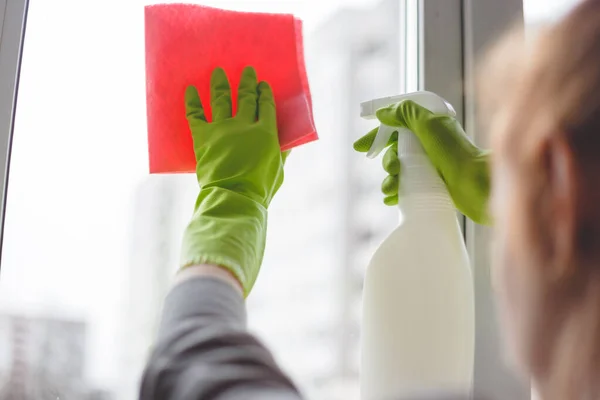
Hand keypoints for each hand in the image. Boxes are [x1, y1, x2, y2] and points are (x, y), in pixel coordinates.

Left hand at [180, 66, 287, 295]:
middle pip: (245, 97)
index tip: (263, 84)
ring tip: (218, 72)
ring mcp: (223, 128)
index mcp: (265, 133)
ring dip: (220, 83)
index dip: (265, 93)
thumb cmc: (260, 189)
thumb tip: (288, 144)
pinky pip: (195, 114)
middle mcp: (244, 125)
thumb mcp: (278, 171)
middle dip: (247, 82)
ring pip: (221, 99)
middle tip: (246, 71)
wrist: (233, 198)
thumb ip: (282, 154)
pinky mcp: (203, 136)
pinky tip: (190, 90)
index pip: (266, 105)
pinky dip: (192, 101)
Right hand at [354, 100, 490, 224]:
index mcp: (429, 127)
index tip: (360, 147)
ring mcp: (430, 167)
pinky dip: (396, 194)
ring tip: (392, 188)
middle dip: (386, 160)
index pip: (396, 127)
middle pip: (394, 151)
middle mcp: (429, 146)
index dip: (377, 135)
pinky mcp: (431, 186)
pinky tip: (392, 199)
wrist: (478, 185)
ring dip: (389, 179)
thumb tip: (383, 112)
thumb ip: (406, 114)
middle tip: (391, 168)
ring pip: (398, 171)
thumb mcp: (430, 125)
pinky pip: (405, 189)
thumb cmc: (456, 153)